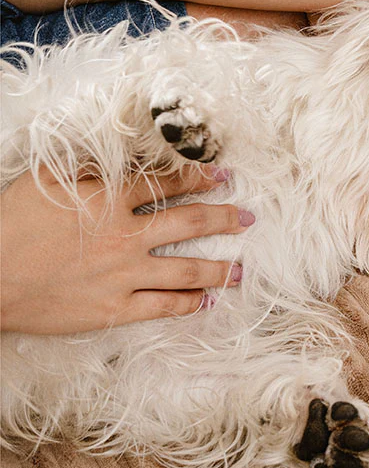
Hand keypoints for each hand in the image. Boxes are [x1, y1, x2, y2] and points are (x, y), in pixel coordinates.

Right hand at [0, 166, 253, 334]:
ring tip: (240, 269)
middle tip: (247, 217)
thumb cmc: (10, 224)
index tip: (222, 176)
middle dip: (224, 218)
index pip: (168, 184)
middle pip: (191, 222)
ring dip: (219, 268)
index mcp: (110, 198)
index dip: (200, 178)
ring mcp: (124, 274)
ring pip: (187, 270)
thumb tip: (121, 159)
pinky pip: (163, 305)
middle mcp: (126, 236)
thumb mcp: (48, 180)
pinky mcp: (116, 308)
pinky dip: (188, 304)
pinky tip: (206, 301)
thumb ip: (90, 169)